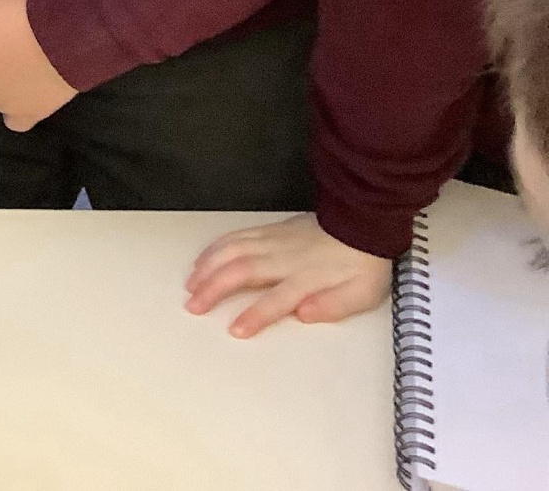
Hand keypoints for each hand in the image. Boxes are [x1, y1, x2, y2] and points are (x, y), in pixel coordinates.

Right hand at [184, 213, 391, 338]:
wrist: (362, 223)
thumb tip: (302, 314)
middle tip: (193, 306)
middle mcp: (284, 258)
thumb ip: (332, 306)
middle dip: (213, 289)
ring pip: (232, 250)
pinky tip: (203, 259)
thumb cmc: (362, 265)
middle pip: (241, 271)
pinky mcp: (268, 230)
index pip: (276, 299)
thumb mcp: (362, 294)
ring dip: (207, 267)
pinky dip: (214, 248)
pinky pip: (235, 236)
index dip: (254, 314)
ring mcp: (273, 241)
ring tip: (190, 284)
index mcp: (307, 278)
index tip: (234, 329)